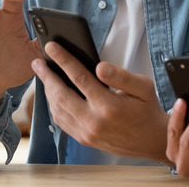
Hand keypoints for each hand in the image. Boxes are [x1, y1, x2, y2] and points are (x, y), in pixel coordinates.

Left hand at [32, 42, 170, 161]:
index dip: (63, 60)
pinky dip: (54, 106)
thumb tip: (99, 66)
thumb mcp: (143, 86)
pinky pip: (61, 121)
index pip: (79, 78)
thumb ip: (121, 75)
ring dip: (47, 91)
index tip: (50, 47)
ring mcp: (86, 133)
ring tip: (44, 75)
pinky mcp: (84, 139)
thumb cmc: (147, 109)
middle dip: (46, 75)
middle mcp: (94, 121)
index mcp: (109, 105)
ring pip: (57, 109)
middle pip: (60, 94)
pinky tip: (53, 94)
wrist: (151, 140)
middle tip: (37, 62)